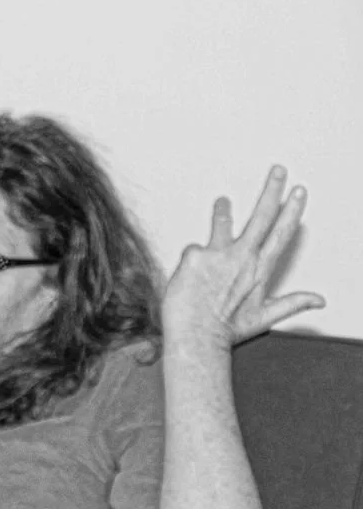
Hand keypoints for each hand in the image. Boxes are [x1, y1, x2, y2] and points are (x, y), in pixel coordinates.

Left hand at [164, 165, 325, 349]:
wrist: (196, 339)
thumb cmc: (226, 330)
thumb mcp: (264, 318)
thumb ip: (293, 303)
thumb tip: (321, 301)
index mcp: (259, 270)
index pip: (280, 235)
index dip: (291, 211)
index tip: (298, 191)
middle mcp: (242, 258)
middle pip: (260, 217)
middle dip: (271, 191)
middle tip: (277, 170)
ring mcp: (217, 255)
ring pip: (222, 225)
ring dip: (224, 211)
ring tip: (223, 201)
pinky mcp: (194, 256)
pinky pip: (191, 251)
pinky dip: (190, 262)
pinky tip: (187, 280)